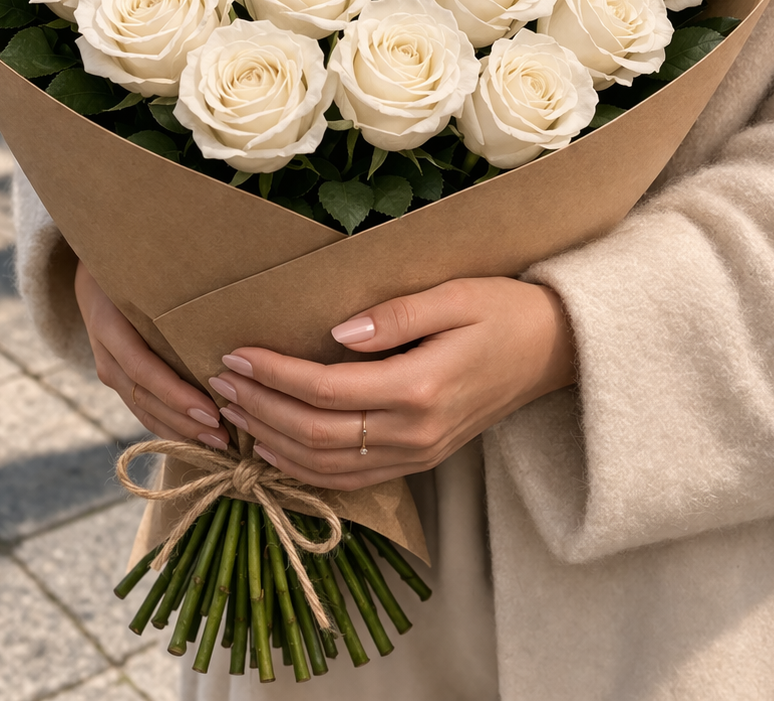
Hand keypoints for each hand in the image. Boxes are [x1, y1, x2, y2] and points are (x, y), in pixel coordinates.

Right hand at [75, 260, 228, 448]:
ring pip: (142, 410)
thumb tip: (228, 310)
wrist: (93, 271)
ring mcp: (108, 369)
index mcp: (110, 326)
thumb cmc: (133, 267)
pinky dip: (168, 425)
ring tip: (217, 444)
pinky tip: (195, 436)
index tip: (212, 413)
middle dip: (184, 422)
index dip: (177, 396)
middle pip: (145, 398)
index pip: (145, 370)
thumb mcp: (146, 274)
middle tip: (225, 439)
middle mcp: (106, 353)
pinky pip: (141, 408)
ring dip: (179, 431)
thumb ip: (176, 293)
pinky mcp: (117, 378)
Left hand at [206, 278, 574, 489]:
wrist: (554, 352)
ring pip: (326, 467)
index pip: (325, 391)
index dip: (274, 375)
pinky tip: (275, 446)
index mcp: (419, 389)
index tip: (235, 354)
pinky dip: (303, 468)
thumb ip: (396, 315)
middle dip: (260, 408)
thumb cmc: (504, 312)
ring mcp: (416, 455)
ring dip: (273, 442)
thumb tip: (337, 333)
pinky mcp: (419, 463)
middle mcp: (414, 433)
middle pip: (315, 435)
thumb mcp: (455, 295)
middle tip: (220, 380)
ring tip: (234, 411)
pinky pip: (350, 478)